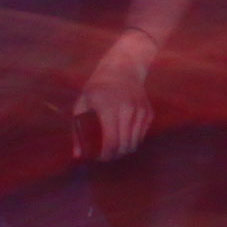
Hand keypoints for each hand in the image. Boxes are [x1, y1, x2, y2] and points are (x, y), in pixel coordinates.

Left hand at [75, 34, 155, 161]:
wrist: (123, 68)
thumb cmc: (98, 87)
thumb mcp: (82, 104)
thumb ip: (79, 131)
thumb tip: (77, 156)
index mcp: (108, 108)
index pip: (111, 141)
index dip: (105, 155)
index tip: (99, 158)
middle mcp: (128, 110)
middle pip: (125, 146)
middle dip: (115, 155)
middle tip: (105, 156)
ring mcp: (141, 112)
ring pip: (135, 143)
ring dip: (124, 149)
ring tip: (114, 147)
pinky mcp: (149, 113)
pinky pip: (141, 135)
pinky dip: (132, 139)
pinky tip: (123, 134)